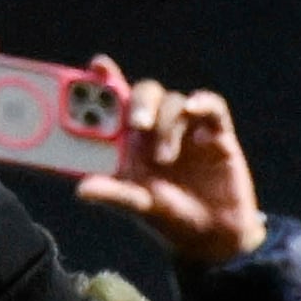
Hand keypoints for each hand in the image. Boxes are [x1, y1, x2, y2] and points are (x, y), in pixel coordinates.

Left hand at [74, 66, 269, 266]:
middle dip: (140, 102)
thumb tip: (82, 190)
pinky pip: (211, 106)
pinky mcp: (218, 134)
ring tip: (166, 157)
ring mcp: (187, 129)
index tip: (98, 65)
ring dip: (167, 125)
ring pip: (174, 101)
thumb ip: (114, 194)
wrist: (215, 236)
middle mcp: (157, 127)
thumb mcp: (139, 205)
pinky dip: (203, 103)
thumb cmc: (171, 217)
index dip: (105, 78)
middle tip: (137, 125)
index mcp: (131, 139)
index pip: (115, 100)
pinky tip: (195, 110)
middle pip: (146, 92)